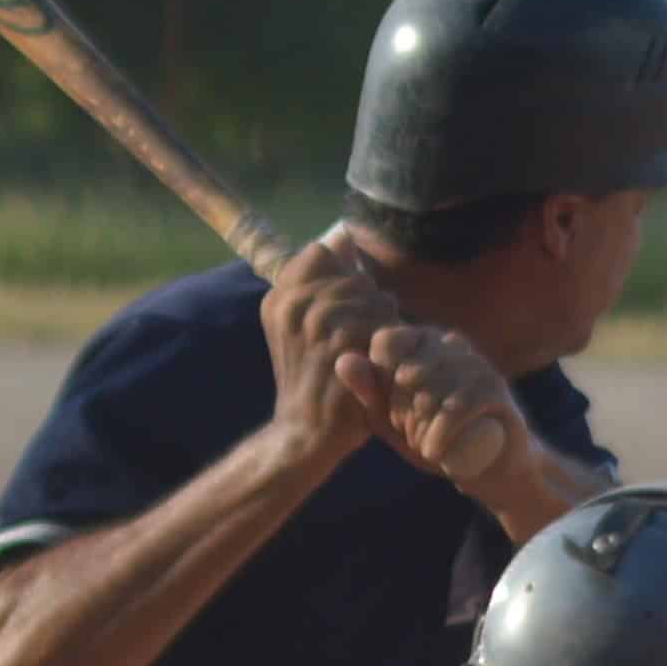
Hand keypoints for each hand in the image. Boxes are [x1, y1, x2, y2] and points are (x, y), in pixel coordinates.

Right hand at [259, 232, 394, 455]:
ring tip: (371, 347)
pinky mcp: (342, 343)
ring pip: (369, 295)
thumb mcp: (305, 326)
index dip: (344, 274)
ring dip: (381, 318)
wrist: (306, 431)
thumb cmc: (316, 377)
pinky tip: (379, 359)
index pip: (321, 253)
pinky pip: (380, 319)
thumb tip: (344, 235)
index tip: (347, 306)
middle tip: (365, 334)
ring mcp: (316, 323)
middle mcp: (292, 304)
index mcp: (279, 297)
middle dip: (369, 299)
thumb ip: (323, 281)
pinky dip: (388, 337)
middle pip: (351, 274)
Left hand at [342, 317, 522, 491]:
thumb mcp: (392, 418)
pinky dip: (441, 432)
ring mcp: (478, 365)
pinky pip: (462, 404)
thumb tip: (342, 360)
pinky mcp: (497, 391)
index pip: (388, 340)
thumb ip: (367, 391)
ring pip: (435, 386)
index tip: (390, 409)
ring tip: (422, 447)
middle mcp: (452, 345)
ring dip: (421, 425)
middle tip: (409, 434)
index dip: (381, 378)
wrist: (491, 468)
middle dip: (402, 409)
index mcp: (424, 342)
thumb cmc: (435, 437)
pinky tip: (433, 452)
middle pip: (409, 369)